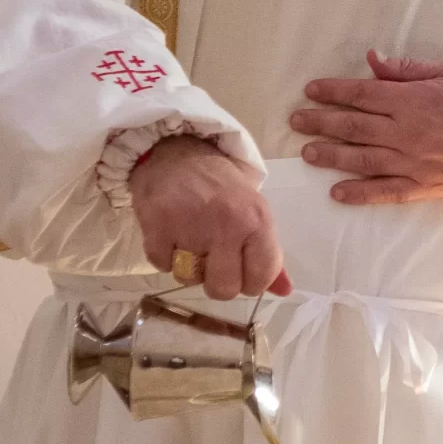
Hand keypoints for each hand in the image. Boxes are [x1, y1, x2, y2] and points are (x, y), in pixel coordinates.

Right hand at [130, 135, 289, 299]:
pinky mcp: (158, 226)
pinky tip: (171, 235)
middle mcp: (228, 225)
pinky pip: (161, 265)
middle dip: (218, 284)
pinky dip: (164, 257)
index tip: (243, 274)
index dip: (252, 284)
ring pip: (189, 279)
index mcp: (258, 221)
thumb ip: (268, 253)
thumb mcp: (255, 212)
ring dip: (188, 268)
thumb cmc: (222, 186)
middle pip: (224, 289)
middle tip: (214, 265)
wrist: (178, 152)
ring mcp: (191, 227)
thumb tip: (284, 291)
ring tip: (191, 242)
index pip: (262, 276)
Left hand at [291, 51, 442, 205]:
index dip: (332, 91)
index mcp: (414, 101)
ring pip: (362, 160)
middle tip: (298, 120)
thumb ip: (407, 70)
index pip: (362, 95)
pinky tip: (338, 193)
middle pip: (354, 127)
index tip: (311, 90)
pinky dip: (360, 194)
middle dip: (321, 122)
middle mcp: (408, 133)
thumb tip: (371, 61)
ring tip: (308, 152)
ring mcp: (415, 163)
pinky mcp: (426, 186)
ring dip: (331, 156)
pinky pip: (386, 192)